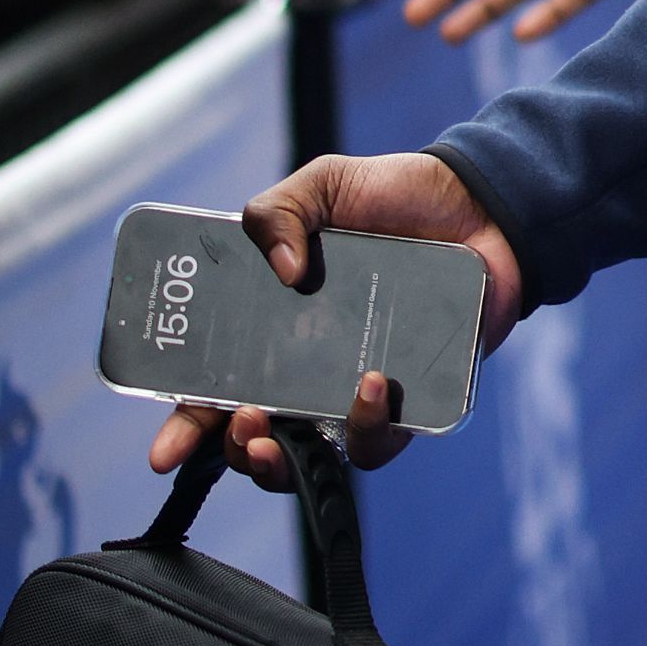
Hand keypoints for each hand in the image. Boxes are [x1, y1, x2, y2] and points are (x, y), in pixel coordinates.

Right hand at [139, 152, 522, 484]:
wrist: (483, 203)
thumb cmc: (396, 197)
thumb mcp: (323, 186)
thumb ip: (277, 211)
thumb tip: (277, 268)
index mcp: (272, 328)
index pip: (213, 388)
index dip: (184, 426)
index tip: (164, 452)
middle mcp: (308, 369)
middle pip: (255, 438)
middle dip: (234, 450)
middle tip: (240, 423)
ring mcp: (356, 389)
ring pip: (312, 458)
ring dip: (285, 459)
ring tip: (278, 427)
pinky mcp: (411, 402)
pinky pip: (381, 441)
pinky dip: (368, 427)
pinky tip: (371, 386)